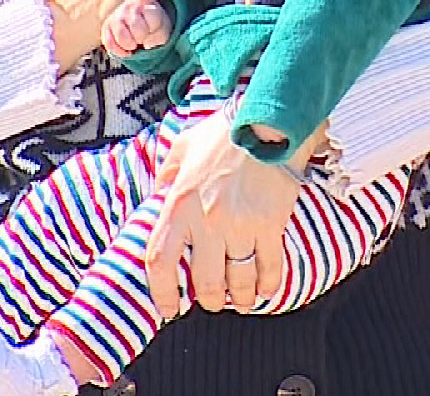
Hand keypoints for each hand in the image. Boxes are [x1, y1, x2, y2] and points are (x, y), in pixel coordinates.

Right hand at [102, 0, 171, 57]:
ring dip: (130, 45)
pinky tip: (126, 51)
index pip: (151, 18)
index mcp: (144, 3)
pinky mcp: (106, 27)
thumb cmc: (152, 25)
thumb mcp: (162, 28)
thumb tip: (145, 45)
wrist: (139, 19)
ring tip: (134, 44)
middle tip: (143, 37)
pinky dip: (119, 52)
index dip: (154, 29)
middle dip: (142, 37)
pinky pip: (110, 43)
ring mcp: (115, 16)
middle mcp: (128, 7)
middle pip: (136, 27)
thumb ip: (157, 36)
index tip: (153, 29)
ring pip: (122, 36)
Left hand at [144, 110, 300, 316]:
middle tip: (213, 300)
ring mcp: (241, 225)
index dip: (163, 292)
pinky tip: (264, 289)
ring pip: (238, 281)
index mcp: (179, 203)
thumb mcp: (183, 147)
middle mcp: (207, 220)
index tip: (169, 307)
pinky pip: (270, 268)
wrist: (269, 121)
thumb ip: (167, 174)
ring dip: (239, 298)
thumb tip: (157, 195)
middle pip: (204, 281)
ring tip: (240, 299)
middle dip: (209, 300)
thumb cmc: (225, 133)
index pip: (160, 260)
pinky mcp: (272, 225)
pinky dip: (267, 285)